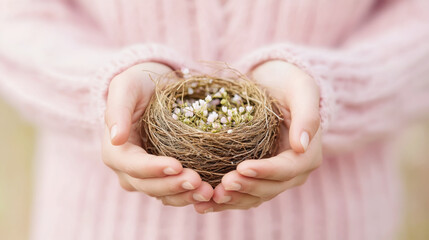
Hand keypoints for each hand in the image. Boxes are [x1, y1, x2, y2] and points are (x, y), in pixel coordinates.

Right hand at [102, 62, 212, 205]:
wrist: (155, 89)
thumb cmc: (138, 84)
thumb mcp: (126, 87)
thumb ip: (117, 110)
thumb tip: (116, 139)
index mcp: (115, 151)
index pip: (133, 165)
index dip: (154, 169)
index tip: (177, 165)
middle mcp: (128, 170)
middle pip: (148, 185)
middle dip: (173, 186)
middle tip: (198, 181)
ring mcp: (146, 177)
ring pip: (163, 194)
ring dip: (185, 196)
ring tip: (208, 191)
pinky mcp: (164, 177)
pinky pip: (175, 192)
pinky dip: (190, 194)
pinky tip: (210, 191)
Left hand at [193, 60, 321, 212]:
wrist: (273, 85)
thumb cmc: (288, 83)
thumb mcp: (302, 90)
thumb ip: (307, 116)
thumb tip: (301, 146)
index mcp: (306, 155)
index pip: (287, 169)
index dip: (265, 172)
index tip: (242, 167)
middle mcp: (292, 172)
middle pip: (269, 188)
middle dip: (246, 188)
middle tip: (222, 185)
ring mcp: (273, 177)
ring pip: (253, 196)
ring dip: (233, 200)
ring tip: (210, 198)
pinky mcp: (255, 177)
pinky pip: (241, 194)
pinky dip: (224, 201)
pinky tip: (203, 204)